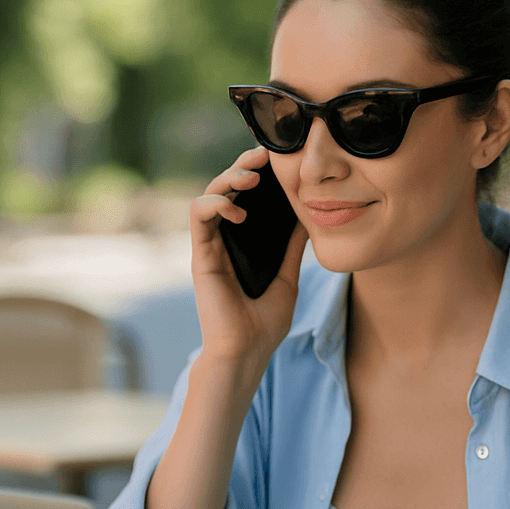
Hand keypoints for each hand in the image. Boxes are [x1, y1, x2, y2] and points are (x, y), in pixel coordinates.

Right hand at [190, 147, 308, 365]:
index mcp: (243, 243)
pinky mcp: (201, 256)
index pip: (246, 197)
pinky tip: (238, 210)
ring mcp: (210, 246)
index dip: (257, 173)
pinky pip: (199, 217)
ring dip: (228, 179)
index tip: (279, 158)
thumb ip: (292, 248)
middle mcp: (224, 240)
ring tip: (251, 179)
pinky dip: (215, 204)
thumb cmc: (264, 323)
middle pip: (226, 188)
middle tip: (264, 156)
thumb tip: (310, 217)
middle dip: (243, 166)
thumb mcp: (288, 277)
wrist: (248, 352)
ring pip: (209, 195)